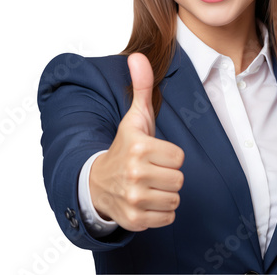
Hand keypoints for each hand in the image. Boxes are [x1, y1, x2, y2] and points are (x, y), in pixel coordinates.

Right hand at [89, 52, 184, 230]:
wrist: (97, 182)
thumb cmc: (124, 146)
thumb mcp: (134, 117)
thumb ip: (142, 87)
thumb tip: (138, 56)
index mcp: (139, 147)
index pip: (179, 157)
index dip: (169, 155)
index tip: (153, 153)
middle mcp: (135, 174)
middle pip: (178, 179)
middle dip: (168, 174)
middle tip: (150, 170)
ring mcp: (133, 200)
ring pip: (174, 198)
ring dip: (165, 193)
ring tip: (147, 184)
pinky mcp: (134, 220)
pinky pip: (168, 217)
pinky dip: (160, 211)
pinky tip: (145, 199)